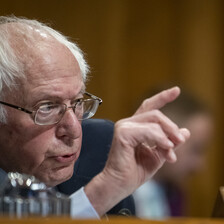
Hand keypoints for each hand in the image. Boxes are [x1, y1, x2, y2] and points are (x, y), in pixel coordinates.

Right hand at [85, 86, 189, 215]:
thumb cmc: (135, 171)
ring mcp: (124, 126)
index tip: (177, 90)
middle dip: (171, 126)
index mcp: (135, 127)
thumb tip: (186, 132)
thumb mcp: (158, 155)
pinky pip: (148, 131)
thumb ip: (170, 143)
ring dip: (167, 136)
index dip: (163, 97)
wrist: (119, 185)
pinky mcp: (122, 134)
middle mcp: (128, 123)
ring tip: (172, 152)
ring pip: (153, 121)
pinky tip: (166, 148)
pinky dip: (160, 139)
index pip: (149, 106)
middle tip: (181, 140)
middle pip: (156, 114)